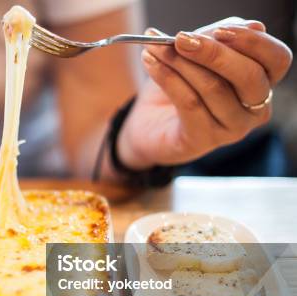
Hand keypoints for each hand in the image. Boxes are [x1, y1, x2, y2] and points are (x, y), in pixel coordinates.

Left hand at [117, 18, 292, 169]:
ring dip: (180, 62)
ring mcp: (232, 128)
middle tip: (180, 39)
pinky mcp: (203, 139)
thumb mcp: (198, 53)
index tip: (219, 31)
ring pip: (214, 88)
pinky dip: (167, 77)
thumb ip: (217, 38)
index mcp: (263, 82)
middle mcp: (255, 109)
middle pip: (249, 76)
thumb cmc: (180, 84)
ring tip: (155, 48)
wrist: (147, 123)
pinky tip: (150, 63)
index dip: (252, 42)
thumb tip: (249, 26)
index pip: (276, 59)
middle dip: (213, 53)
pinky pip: (188, 103)